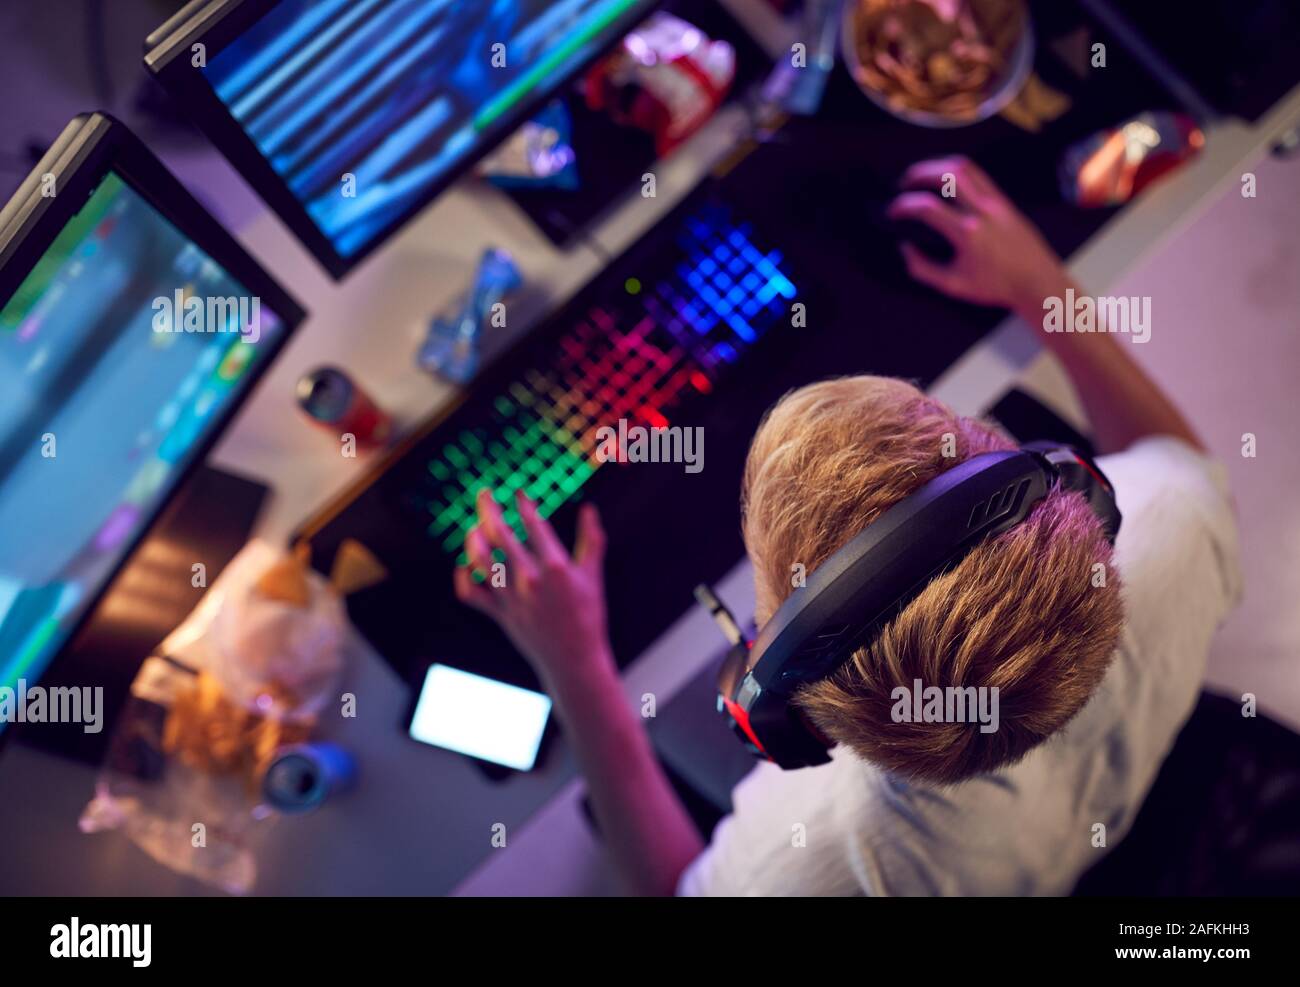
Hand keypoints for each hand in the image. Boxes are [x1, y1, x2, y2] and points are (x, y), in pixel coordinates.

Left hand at [454, 488, 612, 688]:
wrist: (574, 658)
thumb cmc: (588, 614)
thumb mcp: (593, 575)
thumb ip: (591, 539)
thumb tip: (590, 509)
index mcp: (554, 567)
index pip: (533, 524)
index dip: (523, 503)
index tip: (519, 493)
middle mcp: (529, 579)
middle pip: (499, 534)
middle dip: (489, 509)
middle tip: (484, 494)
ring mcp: (511, 598)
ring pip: (480, 560)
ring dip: (473, 538)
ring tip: (474, 527)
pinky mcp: (500, 614)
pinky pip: (472, 594)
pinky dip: (464, 578)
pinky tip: (467, 566)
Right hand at [887, 156, 1067, 314]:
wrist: (1036, 282)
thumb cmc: (996, 286)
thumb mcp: (953, 285)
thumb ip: (923, 268)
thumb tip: (905, 248)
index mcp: (968, 233)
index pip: (927, 207)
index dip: (903, 206)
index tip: (892, 212)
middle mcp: (982, 211)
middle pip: (947, 174)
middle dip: (919, 173)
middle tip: (904, 183)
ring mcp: (996, 202)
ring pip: (965, 167)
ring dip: (938, 166)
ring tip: (923, 176)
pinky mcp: (1004, 201)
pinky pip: (978, 175)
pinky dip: (957, 172)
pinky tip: (946, 183)